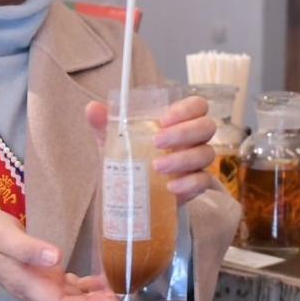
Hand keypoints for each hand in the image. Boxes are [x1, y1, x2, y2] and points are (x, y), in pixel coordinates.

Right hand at [0, 208, 118, 300]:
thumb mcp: (4, 235)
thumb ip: (28, 248)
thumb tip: (56, 258)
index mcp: (26, 285)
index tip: (112, 300)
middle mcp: (33, 291)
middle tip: (122, 295)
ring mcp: (36, 286)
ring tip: (116, 286)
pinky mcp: (38, 278)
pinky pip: (65, 291)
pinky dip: (84, 290)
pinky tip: (98, 280)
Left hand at [84, 96, 217, 205]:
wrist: (133, 194)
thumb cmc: (130, 159)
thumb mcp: (114, 142)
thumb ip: (104, 124)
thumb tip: (92, 108)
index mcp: (178, 122)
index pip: (197, 105)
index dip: (186, 109)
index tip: (162, 120)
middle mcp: (193, 139)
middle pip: (206, 127)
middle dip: (184, 133)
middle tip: (157, 141)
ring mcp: (197, 162)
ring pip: (207, 154)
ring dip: (182, 159)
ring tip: (156, 167)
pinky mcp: (196, 185)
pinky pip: (204, 181)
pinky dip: (189, 183)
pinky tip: (170, 187)